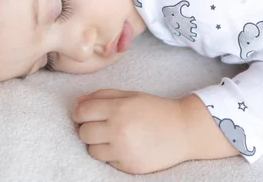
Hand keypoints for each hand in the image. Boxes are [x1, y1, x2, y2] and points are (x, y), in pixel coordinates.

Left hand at [72, 89, 190, 174]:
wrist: (184, 130)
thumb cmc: (156, 109)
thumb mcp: (131, 95)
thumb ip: (103, 95)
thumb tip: (78, 102)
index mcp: (118, 108)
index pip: (82, 112)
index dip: (80, 112)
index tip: (85, 114)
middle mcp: (118, 130)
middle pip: (83, 132)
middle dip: (88, 128)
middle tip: (102, 125)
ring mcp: (123, 151)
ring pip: (92, 150)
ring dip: (98, 143)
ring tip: (114, 137)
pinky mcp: (129, 166)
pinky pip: (108, 162)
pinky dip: (112, 155)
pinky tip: (126, 146)